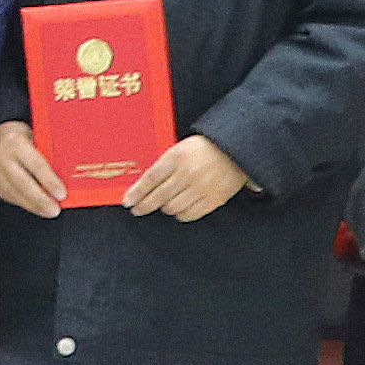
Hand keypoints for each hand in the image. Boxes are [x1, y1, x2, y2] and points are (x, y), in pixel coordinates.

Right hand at [0, 121, 63, 217]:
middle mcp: (0, 155)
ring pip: (13, 192)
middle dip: (41, 200)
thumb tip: (62, 176)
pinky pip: (6, 195)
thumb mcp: (31, 136)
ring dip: (32, 205)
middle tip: (54, 210)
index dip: (50, 182)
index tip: (61, 195)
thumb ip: (44, 154)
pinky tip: (32, 206)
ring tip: (47, 211)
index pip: (36, 165)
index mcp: (15, 141)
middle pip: (23, 183)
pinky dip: (21, 202)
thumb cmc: (15, 137)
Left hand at [123, 135, 249, 222]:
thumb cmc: (205, 149)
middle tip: (137, 209)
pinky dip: (181, 214)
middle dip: (144, 205)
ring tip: (162, 205)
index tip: (128, 201)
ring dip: (164, 208)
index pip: (150, 178)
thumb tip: (143, 185)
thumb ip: (164, 165)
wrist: (235, 150)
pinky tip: (178, 210)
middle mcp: (188, 173)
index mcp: (177, 157)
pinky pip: (190, 214)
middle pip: (159, 195)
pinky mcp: (214, 199)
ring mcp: (201, 187)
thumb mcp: (180, 149)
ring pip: (172, 207)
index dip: (137, 192)